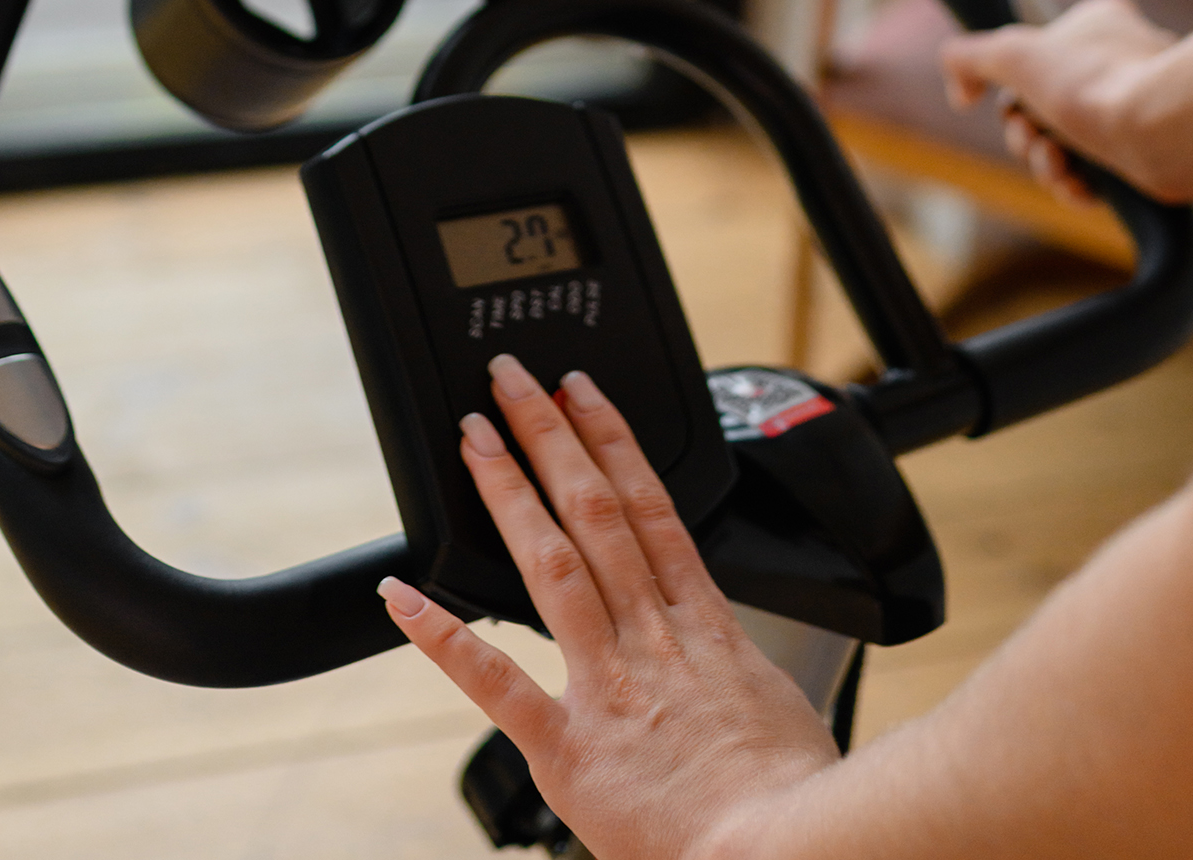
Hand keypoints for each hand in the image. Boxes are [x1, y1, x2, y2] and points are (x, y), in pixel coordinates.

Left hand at [377, 354, 839, 859]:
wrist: (786, 855)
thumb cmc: (790, 795)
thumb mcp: (776, 701)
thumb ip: (730, 664)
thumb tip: (723, 656)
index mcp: (701, 625)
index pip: (648, 504)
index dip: (610, 438)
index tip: (582, 392)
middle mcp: (649, 636)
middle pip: (593, 510)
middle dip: (550, 436)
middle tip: (511, 380)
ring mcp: (607, 683)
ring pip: (551, 563)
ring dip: (509, 492)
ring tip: (475, 436)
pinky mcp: (569, 746)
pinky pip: (496, 682)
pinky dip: (443, 636)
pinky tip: (401, 595)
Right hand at [940, 0, 1180, 202]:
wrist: (1165, 130)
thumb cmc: (1092, 82)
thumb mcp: (1009, 53)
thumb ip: (966, 58)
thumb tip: (960, 87)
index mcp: (1099, 25)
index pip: (1038, 54)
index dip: (1012, 85)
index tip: (1006, 99)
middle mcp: (1123, 61)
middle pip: (1046, 106)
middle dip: (1024, 134)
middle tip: (1031, 136)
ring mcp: (1139, 108)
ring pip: (1070, 144)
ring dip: (1046, 163)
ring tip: (1056, 163)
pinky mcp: (1152, 152)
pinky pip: (1100, 175)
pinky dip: (1078, 185)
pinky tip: (1076, 184)